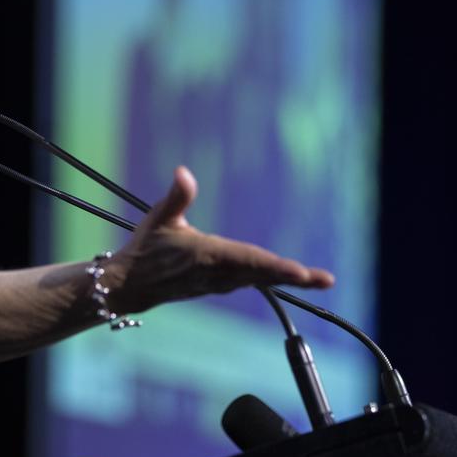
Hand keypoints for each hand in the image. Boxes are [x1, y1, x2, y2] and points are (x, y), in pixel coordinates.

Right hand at [102, 166, 334, 314]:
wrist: (131, 285)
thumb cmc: (146, 248)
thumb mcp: (159, 218)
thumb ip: (176, 196)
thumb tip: (183, 172)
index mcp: (208, 255)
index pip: (249, 260)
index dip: (276, 266)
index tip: (301, 272)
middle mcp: (219, 272)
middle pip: (263, 273)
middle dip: (294, 276)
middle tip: (324, 279)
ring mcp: (220, 282)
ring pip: (259, 278)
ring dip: (287, 277)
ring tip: (315, 278)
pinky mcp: (218, 285)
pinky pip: (251, 280)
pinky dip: (270, 277)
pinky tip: (287, 276)